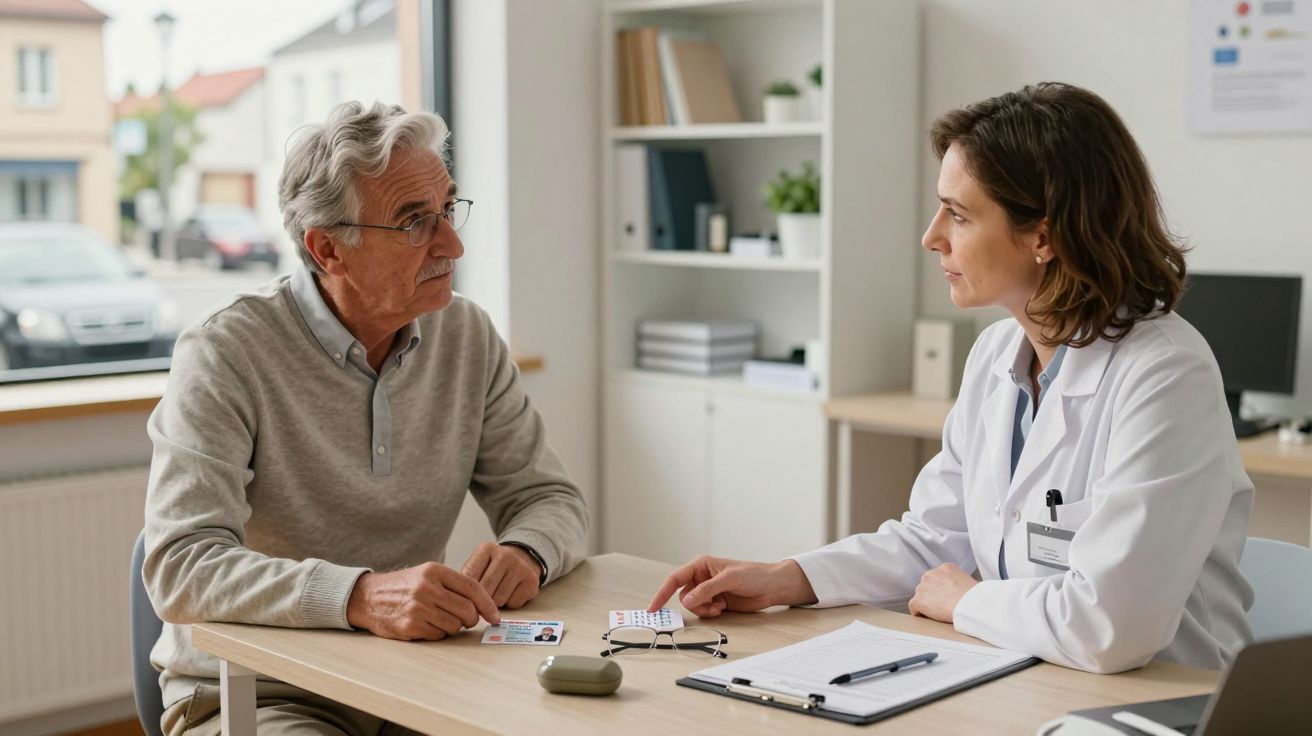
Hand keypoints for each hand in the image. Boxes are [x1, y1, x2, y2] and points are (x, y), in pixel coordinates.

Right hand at [346, 562, 499, 640]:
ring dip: (453, 627)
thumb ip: (453, 584)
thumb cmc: (403, 586)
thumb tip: (484, 604)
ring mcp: (418, 608)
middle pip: (467, 610)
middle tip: (466, 619)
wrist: (367, 597)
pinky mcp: (410, 626)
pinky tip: (425, 624)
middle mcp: (427, 588)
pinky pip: (438, 635)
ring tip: (439, 618)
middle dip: (471, 619)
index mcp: (434, 571)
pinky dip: (437, 633)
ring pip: (455, 626)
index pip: (472, 588)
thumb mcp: (427, 574)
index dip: (488, 604)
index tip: (495, 616)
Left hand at [460, 542, 541, 608]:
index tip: (464, 601)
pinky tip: (511, 594)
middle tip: (481, 601)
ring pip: (499, 600)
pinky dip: (510, 604)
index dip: (465, 594)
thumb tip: (459, 599)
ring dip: (496, 604)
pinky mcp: (532, 581)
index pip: (469, 578)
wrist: (522, 559)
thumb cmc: (492, 567)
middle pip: (485, 590)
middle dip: (481, 601)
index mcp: (486, 549)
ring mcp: (521, 567)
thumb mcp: (477, 565)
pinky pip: (514, 603)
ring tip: (498, 593)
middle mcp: (505, 555)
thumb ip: (467, 578)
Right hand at [646, 555, 817, 617]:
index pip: (675, 579)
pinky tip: (722, 607)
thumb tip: (689, 599)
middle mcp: (702, 577)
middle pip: (683, 595)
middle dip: (694, 604)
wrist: (772, 586)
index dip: (662, 593)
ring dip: (703, 609)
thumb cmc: (754, 574)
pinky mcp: (716, 601)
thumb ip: (708, 589)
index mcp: (701, 565)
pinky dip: (710, 612)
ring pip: (693, 605)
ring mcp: (708, 590)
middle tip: (710, 606)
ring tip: (719, 606)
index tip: (653, 608)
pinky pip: (703, 611)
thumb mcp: (730, 579)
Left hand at [907, 563, 976, 622]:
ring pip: (920, 596)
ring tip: (938, 613)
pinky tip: (928, 618)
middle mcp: (931, 574)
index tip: (947, 598)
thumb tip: (956, 591)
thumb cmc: (974, 597)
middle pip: (927, 586)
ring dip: (927, 604)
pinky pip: (914, 607)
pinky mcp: (918, 600)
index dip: (941, 590)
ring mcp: (923, 587)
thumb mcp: (968, 581)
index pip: (937, 578)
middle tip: (943, 606)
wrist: (969, 604)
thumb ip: (957, 582)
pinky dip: (919, 613)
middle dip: (933, 596)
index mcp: (945, 568)